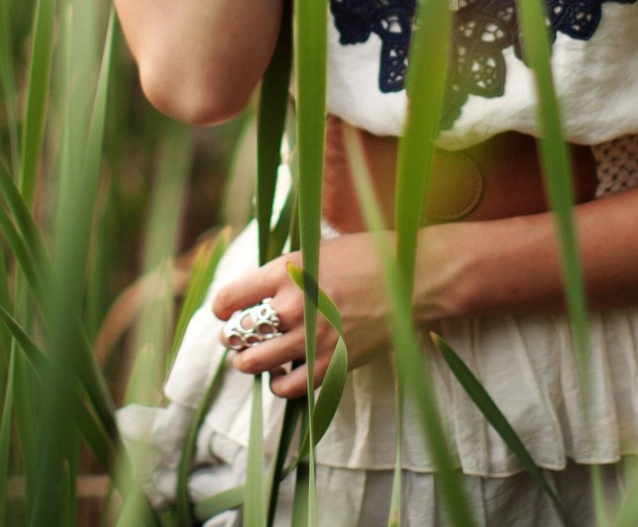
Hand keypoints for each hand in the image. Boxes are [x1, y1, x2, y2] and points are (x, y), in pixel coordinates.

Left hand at [211, 232, 391, 398]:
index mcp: (288, 269)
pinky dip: (277, 384)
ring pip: (254, 363)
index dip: (221, 308)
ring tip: (251, 358)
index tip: (224, 312)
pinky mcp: (333, 363)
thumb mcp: (319, 250)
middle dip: (232, 337)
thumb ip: (287, 271)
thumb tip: (255, 290)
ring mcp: (313, 337)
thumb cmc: (369, 256)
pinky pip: (287, 388)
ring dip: (247, 362)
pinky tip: (282, 373)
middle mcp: (294, 304)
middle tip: (235, 337)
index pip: (230, 297)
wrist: (415, 278)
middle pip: (238, 332)